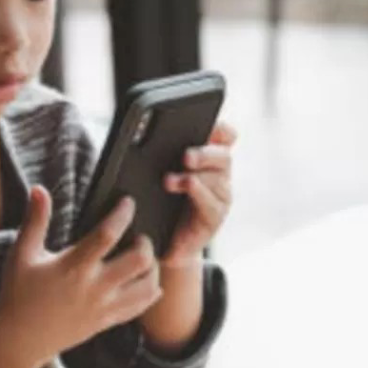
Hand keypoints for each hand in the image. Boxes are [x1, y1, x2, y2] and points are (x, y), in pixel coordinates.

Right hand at [0, 186, 161, 362]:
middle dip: (146, 243)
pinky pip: (140, 307)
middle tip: (139, 236)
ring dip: (153, 268)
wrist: (19, 340)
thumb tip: (39, 189)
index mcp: (73, 266)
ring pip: (147, 286)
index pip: (107, 234)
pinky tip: (147, 280)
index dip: (122, 214)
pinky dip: (150, 292)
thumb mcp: (22, 254)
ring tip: (144, 258)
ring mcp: (103, 307)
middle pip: (138, 261)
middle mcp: (93, 287)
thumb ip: (35, 221)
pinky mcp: (107, 322)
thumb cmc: (18, 293)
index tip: (128, 203)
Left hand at [162, 122, 235, 268]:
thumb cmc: (159, 203)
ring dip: (195, 175)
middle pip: (223, 156)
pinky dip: (198, 193)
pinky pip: (212, 203)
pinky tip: (185, 187)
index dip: (221, 129)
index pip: (225, 136)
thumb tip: (142, 132)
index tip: (209, 124)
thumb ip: (162, 154)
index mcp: (208, 158)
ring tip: (170, 180)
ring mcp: (220, 197)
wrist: (161, 243)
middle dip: (205, 153)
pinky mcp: (215, 218)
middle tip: (185, 156)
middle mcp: (219, 175)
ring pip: (218, 178)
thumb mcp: (159, 174)